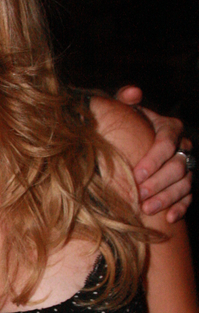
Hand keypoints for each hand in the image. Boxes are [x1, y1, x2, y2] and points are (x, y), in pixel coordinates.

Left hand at [115, 86, 191, 221]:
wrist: (130, 142)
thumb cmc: (126, 126)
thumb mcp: (123, 111)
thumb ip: (124, 100)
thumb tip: (132, 93)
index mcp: (168, 128)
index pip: (167, 142)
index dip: (153, 159)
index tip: (136, 173)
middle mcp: (181, 147)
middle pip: (177, 166)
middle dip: (158, 182)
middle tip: (139, 195)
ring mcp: (185, 166)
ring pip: (184, 183)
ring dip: (166, 198)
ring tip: (147, 209)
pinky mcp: (185, 184)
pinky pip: (189, 197)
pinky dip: (180, 207)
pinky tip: (168, 218)